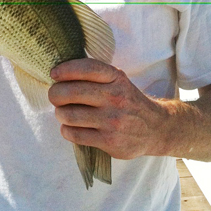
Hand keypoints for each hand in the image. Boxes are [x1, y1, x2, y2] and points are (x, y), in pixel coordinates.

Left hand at [49, 58, 167, 159]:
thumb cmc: (127, 100)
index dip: (65, 69)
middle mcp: (115, 97)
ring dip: (59, 113)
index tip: (54, 73)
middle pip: (71, 92)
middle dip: (55, 94)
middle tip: (55, 96)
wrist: (155, 129)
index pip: (86, 68)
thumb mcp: (118, 80)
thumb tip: (59, 73)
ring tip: (63, 113)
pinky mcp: (110, 141)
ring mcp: (113, 121)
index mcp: (117, 78)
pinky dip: (66, 130)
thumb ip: (95, 75)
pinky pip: (75, 134)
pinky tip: (71, 127)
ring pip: (69, 115)